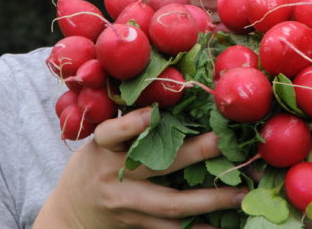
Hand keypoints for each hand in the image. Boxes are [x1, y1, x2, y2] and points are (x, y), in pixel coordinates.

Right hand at [34, 107, 245, 227]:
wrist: (70, 213)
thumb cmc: (93, 166)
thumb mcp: (99, 143)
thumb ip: (127, 126)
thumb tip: (168, 95)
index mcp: (102, 149)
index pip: (111, 134)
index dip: (130, 124)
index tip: (151, 113)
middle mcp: (114, 177)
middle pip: (156, 166)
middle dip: (194, 152)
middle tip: (226, 142)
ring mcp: (127, 205)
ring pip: (171, 204)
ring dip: (209, 200)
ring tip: (241, 194)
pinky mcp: (137, 226)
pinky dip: (197, 228)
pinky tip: (222, 226)